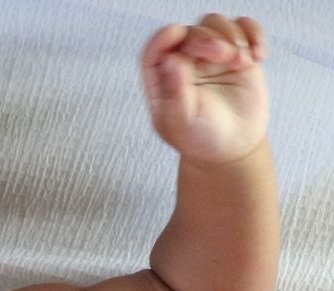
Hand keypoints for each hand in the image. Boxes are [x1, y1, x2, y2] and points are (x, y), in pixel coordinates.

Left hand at [142, 15, 267, 163]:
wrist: (232, 144)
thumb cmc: (200, 138)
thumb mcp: (183, 121)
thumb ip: (175, 92)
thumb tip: (170, 60)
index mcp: (161, 81)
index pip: (155, 50)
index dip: (164, 37)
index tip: (176, 34)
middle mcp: (184, 63)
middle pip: (190, 32)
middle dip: (207, 38)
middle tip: (224, 56)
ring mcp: (210, 55)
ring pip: (215, 24)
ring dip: (231, 35)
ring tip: (241, 63)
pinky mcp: (236, 51)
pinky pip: (244, 27)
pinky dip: (254, 34)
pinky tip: (257, 57)